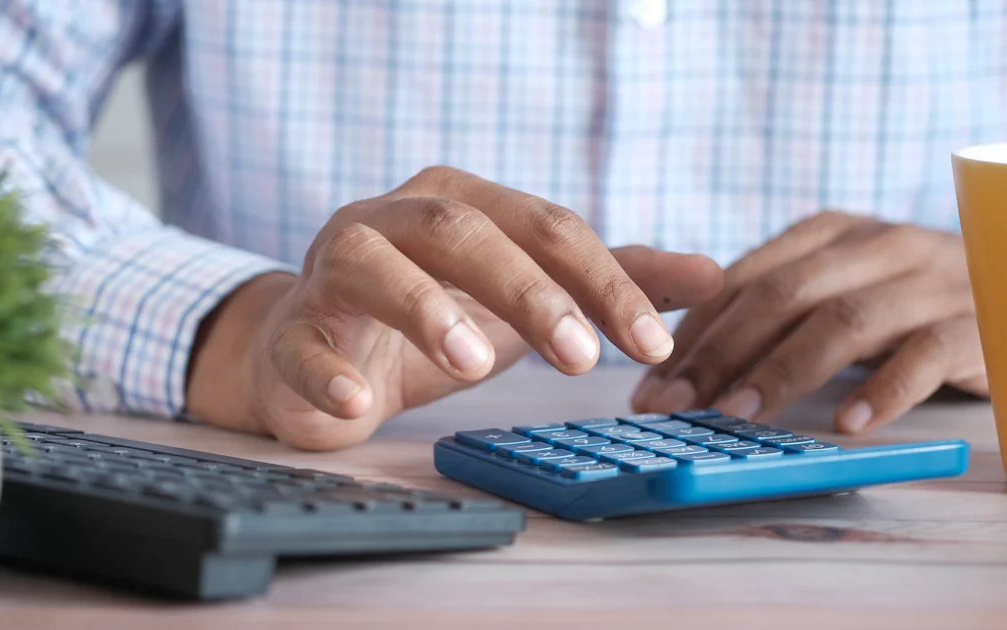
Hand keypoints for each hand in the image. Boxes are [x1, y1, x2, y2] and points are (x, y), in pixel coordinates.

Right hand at [188, 166, 722, 449]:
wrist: (321, 350)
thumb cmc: (434, 315)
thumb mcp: (528, 296)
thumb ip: (611, 281)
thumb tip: (714, 274)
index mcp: (462, 202)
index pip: (545, 226)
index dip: (603, 281)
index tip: (653, 343)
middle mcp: (395, 219)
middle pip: (463, 230)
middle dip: (527, 290)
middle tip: (581, 358)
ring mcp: (334, 268)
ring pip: (374, 265)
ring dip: (425, 309)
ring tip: (474, 362)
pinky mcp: (292, 330)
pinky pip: (302, 345)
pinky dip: (328, 374)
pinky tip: (359, 405)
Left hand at [631, 211, 987, 432]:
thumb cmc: (902, 301)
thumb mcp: (835, 288)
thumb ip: (771, 309)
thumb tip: (678, 359)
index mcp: (829, 233)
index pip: (744, 277)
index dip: (693, 331)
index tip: (651, 382)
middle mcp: (876, 245)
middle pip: (784, 294)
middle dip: (719, 351)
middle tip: (676, 404)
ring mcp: (928, 281)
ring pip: (844, 319)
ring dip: (784, 370)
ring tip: (739, 415)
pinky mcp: (975, 324)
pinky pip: (925, 355)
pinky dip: (883, 390)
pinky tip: (847, 425)